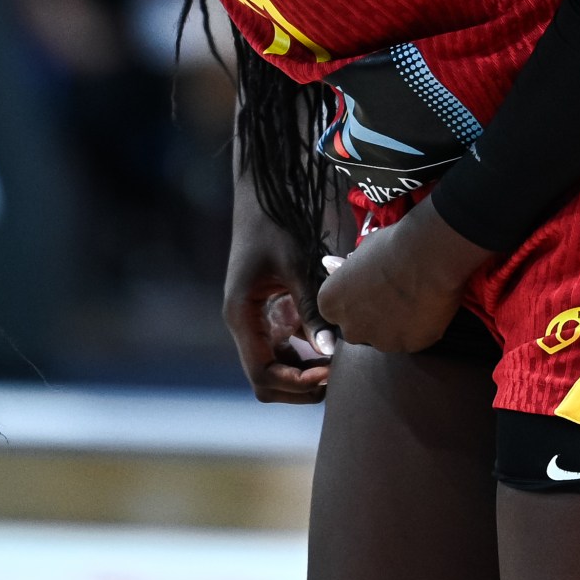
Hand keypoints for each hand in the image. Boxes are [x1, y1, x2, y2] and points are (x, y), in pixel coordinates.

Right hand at [223, 201, 336, 404]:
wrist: (263, 194)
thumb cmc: (275, 223)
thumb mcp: (296, 265)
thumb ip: (311, 309)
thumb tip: (330, 351)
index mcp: (241, 317)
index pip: (261, 375)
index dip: (294, 383)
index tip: (326, 373)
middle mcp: (245, 324)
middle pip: (267, 378)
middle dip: (300, 385)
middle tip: (335, 374)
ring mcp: (257, 320)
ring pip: (277, 365)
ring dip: (305, 371)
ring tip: (338, 361)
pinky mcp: (271, 311)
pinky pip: (286, 345)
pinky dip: (307, 351)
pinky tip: (332, 338)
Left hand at [315, 199, 491, 353]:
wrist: (427, 257)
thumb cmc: (390, 247)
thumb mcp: (360, 251)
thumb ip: (345, 268)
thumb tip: (328, 264)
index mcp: (331, 303)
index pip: (335, 309)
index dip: (353, 299)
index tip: (369, 288)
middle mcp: (349, 328)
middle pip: (357, 328)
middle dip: (370, 317)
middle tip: (390, 296)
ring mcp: (378, 340)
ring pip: (383, 337)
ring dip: (393, 325)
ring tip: (410, 300)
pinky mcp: (406, 347)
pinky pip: (408, 339)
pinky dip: (415, 329)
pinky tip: (424, 308)